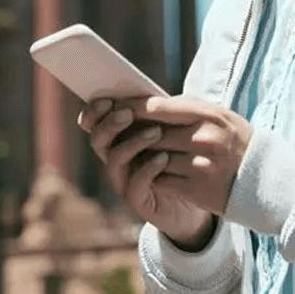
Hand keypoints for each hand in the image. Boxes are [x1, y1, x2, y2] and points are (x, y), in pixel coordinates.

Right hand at [78, 98, 214, 248]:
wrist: (201, 195)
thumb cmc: (184, 156)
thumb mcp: (172, 128)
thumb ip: (158, 113)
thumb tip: (152, 92)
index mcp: (118, 138)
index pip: (94, 123)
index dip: (93, 112)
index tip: (106, 100)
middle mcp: (115, 159)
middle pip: (98, 140)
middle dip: (109, 125)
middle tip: (127, 114)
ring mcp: (124, 181)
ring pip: (114, 160)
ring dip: (132, 142)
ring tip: (156, 131)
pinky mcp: (139, 201)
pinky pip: (134, 184)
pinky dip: (148, 168)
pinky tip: (165, 157)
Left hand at [124, 95, 251, 216]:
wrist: (266, 181)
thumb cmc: (237, 142)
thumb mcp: (220, 117)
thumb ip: (188, 108)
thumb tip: (151, 102)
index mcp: (209, 115)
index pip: (159, 108)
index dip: (134, 108)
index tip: (118, 108)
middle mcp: (204, 139)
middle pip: (151, 134)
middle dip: (132, 134)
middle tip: (117, 133)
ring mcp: (200, 165)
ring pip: (153, 158)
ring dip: (141, 156)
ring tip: (133, 152)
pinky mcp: (196, 189)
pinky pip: (161, 180)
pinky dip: (151, 175)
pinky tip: (149, 171)